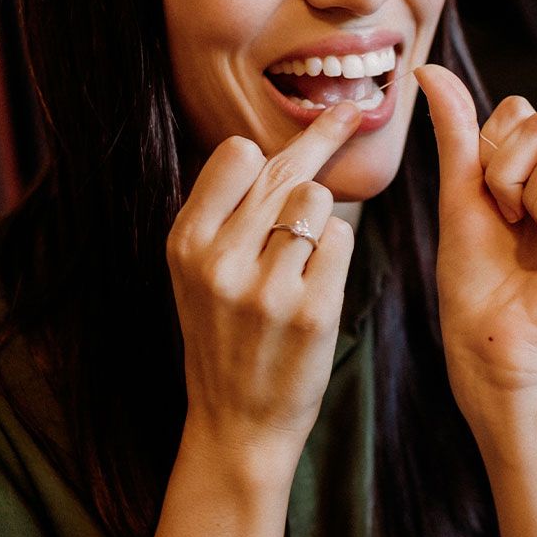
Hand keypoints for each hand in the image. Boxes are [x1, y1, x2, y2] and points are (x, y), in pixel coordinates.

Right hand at [165, 102, 362, 483]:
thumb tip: (267, 147)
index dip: (273, 144)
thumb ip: (224, 214)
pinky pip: (344, 241)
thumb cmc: (225, 337)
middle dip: (324, 138)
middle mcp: (220, 260)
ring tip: (303, 259)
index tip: (310, 121)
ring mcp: (266, 287)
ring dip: (323, 219)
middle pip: (285, 170)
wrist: (237, 424)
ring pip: (318, 200)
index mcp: (185, 244)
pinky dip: (339, 254)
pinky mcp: (312, 310)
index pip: (235, 154)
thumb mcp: (196, 274)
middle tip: (351, 112)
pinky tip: (318, 284)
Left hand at [414, 65, 536, 417]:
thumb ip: (455, 131)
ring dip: (524, 189)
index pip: (521, 111)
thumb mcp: (458, 192)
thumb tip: (428, 66)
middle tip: (505, 218)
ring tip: (525, 233)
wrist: (484, 339)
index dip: (491, 148)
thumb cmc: (471, 277)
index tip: (487, 200)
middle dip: (504, 168)